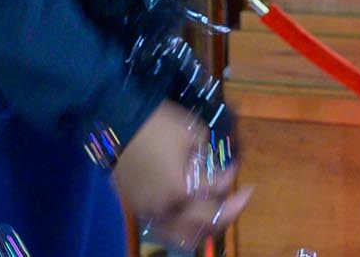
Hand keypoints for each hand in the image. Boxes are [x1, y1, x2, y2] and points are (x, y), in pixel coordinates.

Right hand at [110, 104, 250, 247]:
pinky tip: (190, 217)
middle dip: (233, 208)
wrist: (116, 121)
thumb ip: (208, 151)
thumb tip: (214, 162)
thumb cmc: (155, 123)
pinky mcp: (139, 210)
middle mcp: (170, 209)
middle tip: (243, 196)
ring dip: (208, 228)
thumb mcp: (192, 130)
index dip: (232, 176)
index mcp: (184, 189)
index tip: (236, 166)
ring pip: (187, 237)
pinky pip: (166, 231)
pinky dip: (183, 229)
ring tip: (219, 215)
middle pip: (210, 222)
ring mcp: (153, 213)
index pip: (219, 190)